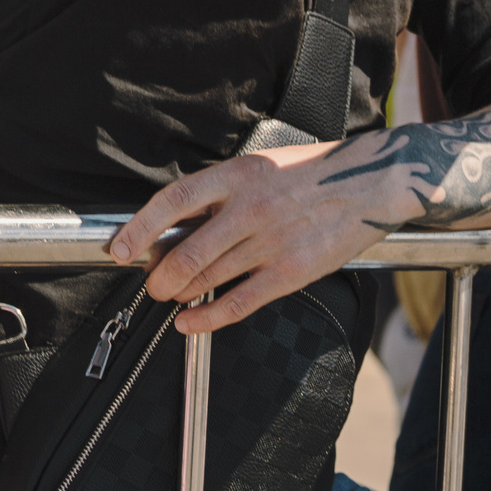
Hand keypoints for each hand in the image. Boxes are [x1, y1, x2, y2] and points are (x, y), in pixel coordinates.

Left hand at [105, 111, 490, 332]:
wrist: (371, 182)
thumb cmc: (308, 174)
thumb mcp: (257, 167)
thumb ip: (219, 195)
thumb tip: (175, 226)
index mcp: (236, 175)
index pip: (173, 201)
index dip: (140, 227)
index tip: (119, 248)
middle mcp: (249, 207)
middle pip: (186, 250)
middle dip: (158, 274)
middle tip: (149, 283)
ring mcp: (271, 241)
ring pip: (208, 277)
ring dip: (179, 293)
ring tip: (168, 297)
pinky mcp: (292, 271)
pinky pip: (239, 302)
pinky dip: (208, 317)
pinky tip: (190, 323)